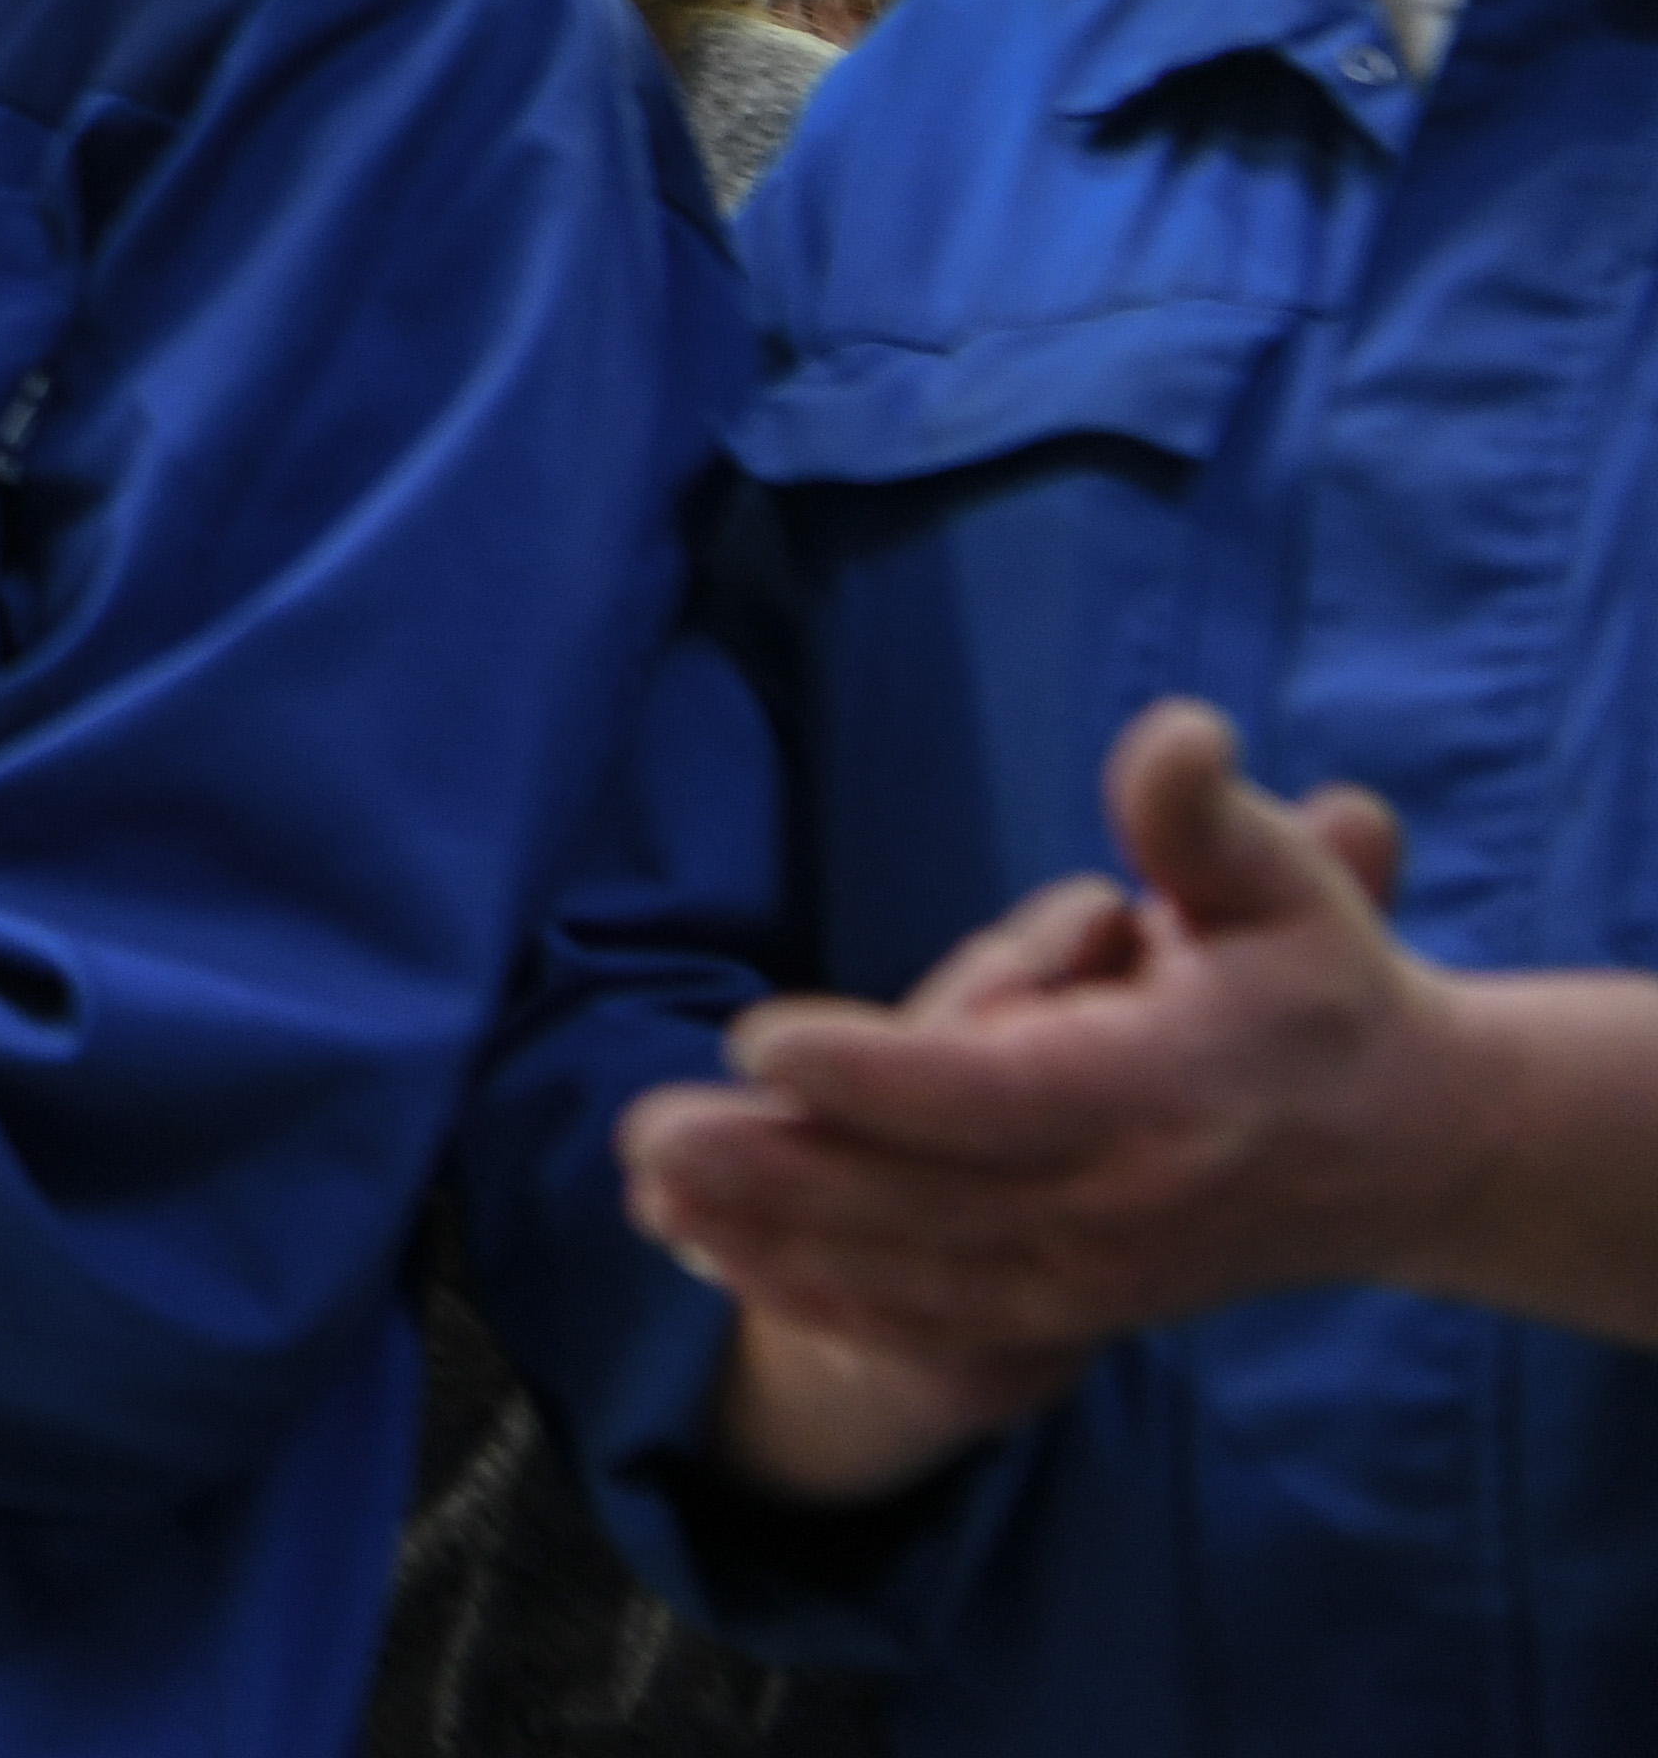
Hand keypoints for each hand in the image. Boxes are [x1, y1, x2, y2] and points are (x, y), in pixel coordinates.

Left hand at [627, 699, 1469, 1473]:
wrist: (1415, 1153)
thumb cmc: (1323, 991)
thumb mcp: (1283, 885)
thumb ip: (1203, 817)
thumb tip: (1174, 734)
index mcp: (1155, 1095)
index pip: (990, 1094)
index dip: (869, 1070)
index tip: (752, 1036)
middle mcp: (1116, 1206)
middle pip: (917, 1197)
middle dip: (773, 1169)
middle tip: (641, 1133)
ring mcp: (1093, 1278)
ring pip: (907, 1270)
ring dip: (771, 1239)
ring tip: (647, 1198)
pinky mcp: (1075, 1312)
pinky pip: (930, 1321)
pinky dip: (823, 1300)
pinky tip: (717, 1263)